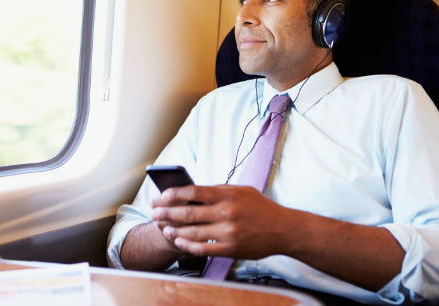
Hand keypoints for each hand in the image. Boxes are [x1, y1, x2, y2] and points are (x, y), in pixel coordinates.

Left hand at [151, 184, 289, 258]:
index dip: (173, 194)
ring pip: (192, 231)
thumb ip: (219, 191)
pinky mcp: (231, 248)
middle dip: (166, 212)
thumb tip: (193, 192)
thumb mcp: (241, 191)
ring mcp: (228, 232)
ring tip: (161, 227)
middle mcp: (226, 212)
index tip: (161, 196)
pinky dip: (187, 245)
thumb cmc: (261, 208)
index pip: (193, 191)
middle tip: (154, 212)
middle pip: (188, 212)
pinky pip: (203, 248)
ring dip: (173, 230)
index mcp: (227, 194)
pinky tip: (178, 241)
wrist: (283, 229)